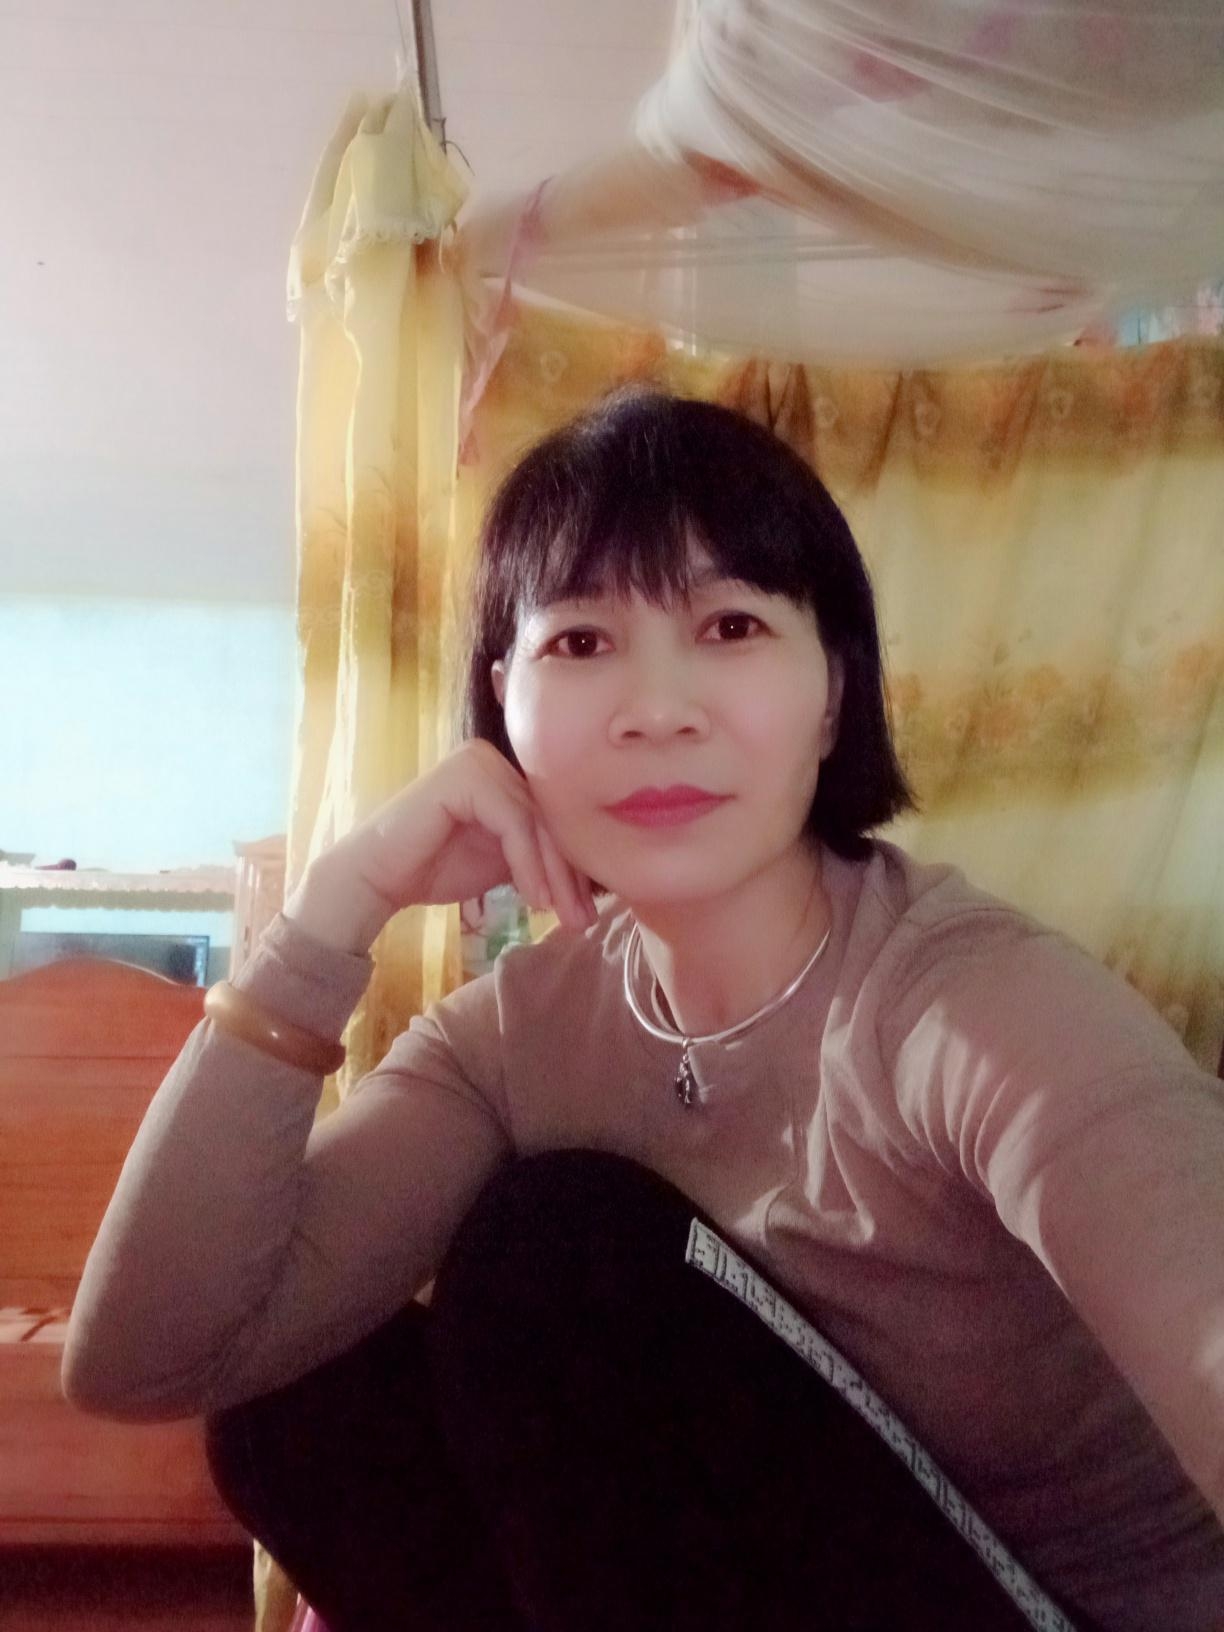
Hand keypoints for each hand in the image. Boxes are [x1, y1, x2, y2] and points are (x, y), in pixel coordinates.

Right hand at [321, 740, 597, 933]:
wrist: (376, 878)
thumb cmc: (434, 868)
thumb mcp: (502, 860)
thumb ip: (538, 853)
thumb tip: (595, 873)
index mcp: (505, 771)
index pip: (554, 818)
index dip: (573, 867)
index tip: (586, 913)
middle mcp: (494, 757)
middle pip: (550, 819)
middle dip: (569, 875)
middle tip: (583, 921)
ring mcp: (478, 761)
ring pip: (537, 822)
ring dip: (554, 875)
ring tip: (563, 917)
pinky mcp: (465, 775)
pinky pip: (513, 822)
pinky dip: (528, 864)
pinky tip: (535, 899)